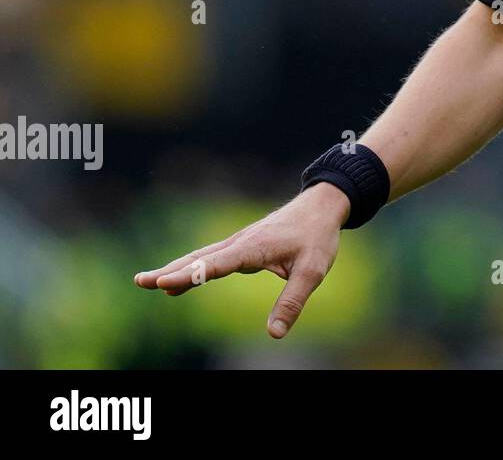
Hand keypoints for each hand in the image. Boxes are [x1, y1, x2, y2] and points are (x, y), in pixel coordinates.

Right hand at [133, 182, 351, 338]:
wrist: (323, 206)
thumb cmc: (318, 236)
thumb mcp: (313, 271)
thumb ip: (292, 302)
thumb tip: (274, 334)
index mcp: (254, 247)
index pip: (217, 264)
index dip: (190, 275)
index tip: (162, 282)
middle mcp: (241, 242)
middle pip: (199, 259)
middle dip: (170, 271)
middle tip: (140, 282)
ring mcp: (240, 242)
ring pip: (202, 257)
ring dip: (175, 269)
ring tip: (147, 282)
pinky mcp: (243, 245)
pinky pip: (212, 259)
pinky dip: (192, 269)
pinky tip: (178, 282)